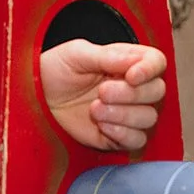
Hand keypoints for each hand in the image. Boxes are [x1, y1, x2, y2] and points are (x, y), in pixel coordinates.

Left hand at [40, 39, 166, 150]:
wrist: (36, 98)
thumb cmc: (55, 70)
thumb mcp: (77, 53)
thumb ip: (108, 56)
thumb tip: (135, 62)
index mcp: (126, 61)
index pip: (156, 62)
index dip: (150, 70)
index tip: (131, 76)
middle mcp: (132, 87)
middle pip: (157, 91)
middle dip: (131, 94)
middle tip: (102, 92)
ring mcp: (126, 112)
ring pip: (149, 117)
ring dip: (124, 114)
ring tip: (95, 108)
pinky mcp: (117, 136)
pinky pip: (137, 140)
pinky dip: (122, 133)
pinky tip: (101, 125)